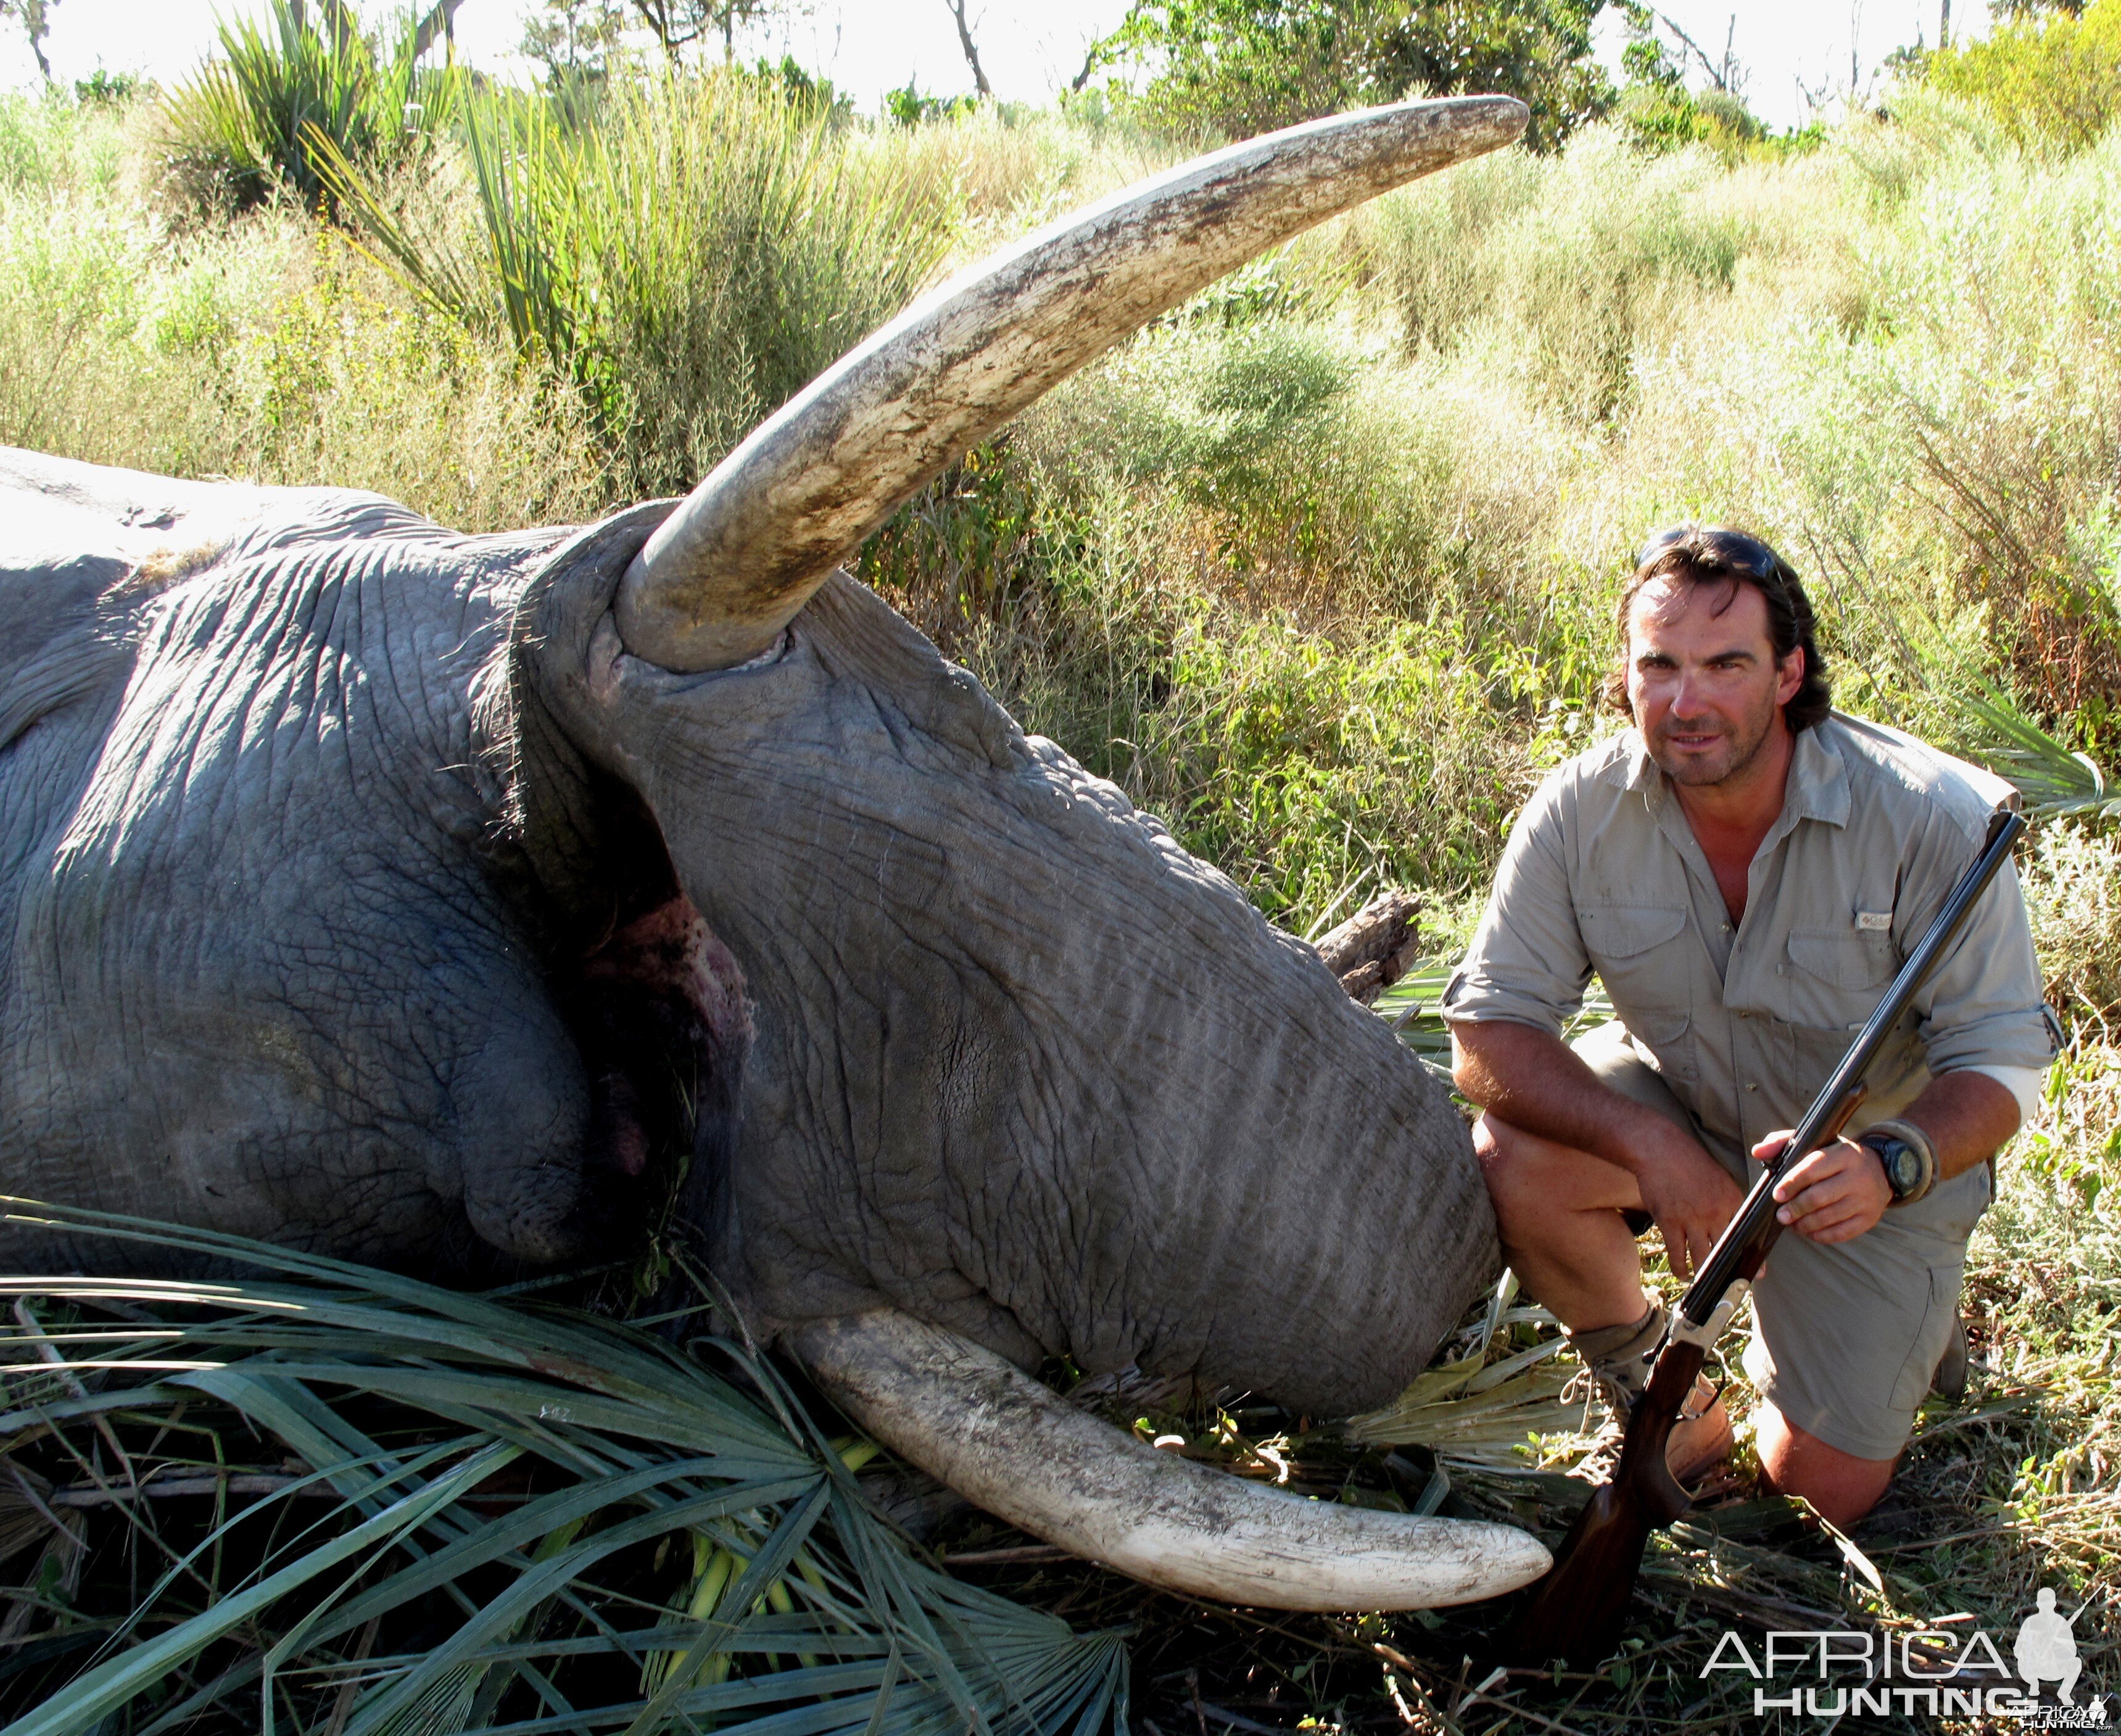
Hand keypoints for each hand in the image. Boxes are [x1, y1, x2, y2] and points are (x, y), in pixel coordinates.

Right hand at [1635, 1130, 1744, 1279]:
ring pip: (1703, 1259)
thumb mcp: (1720, 1180)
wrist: (1661, 1150)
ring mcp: (1693, 1219)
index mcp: (1733, 1201)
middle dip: (1728, 1273)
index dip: (1749, 1259)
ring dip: (1703, 1274)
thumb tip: (1735, 1228)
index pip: (1745, 1237)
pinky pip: (1678, 1254)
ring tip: (1704, 1282)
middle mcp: (1716, 1213)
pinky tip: (1683, 1275)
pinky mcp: (1670, 1223)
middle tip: (1728, 1287)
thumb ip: (1730, 1204)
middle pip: (1726, 1252)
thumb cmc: (1690, 1164)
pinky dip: (1681, 1268)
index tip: (1754, 1275)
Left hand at [1754, 1131, 1890, 1244]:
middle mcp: (1859, 1177)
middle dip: (1795, 1209)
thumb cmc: (1836, 1156)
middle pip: (1819, 1197)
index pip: (1812, 1169)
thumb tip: (1758, 1151)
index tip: (1777, 1195)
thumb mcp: (1815, 1142)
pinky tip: (1808, 1231)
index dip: (1791, 1184)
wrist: (1880, 1169)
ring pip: (1829, 1218)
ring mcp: (1867, 1199)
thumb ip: (1783, 1142)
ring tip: (1792, 1223)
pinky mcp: (1870, 1218)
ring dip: (1805, 1224)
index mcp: (1844, 1154)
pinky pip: (1841, 1233)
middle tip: (1781, 1215)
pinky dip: (1820, 1235)